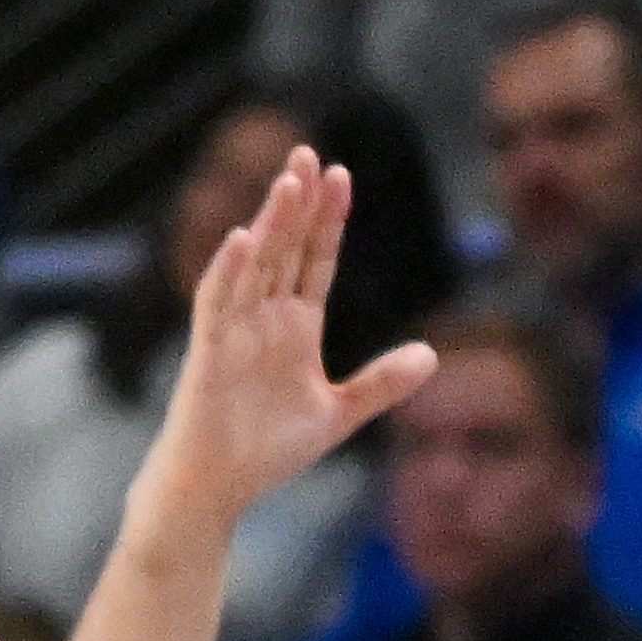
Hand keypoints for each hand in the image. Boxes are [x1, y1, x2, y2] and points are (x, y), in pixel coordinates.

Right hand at [134, 147, 435, 549]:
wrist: (216, 488)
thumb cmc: (267, 451)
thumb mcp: (338, 413)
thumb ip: (381, 384)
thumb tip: (432, 355)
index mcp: (295, 325)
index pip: (315, 259)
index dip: (329, 219)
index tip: (342, 176)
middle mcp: (264, 317)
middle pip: (284, 247)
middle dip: (297, 201)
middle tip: (309, 153)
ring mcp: (235, 330)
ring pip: (254, 263)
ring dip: (270, 222)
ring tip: (289, 180)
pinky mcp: (209, 352)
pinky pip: (217, 303)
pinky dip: (228, 271)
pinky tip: (243, 238)